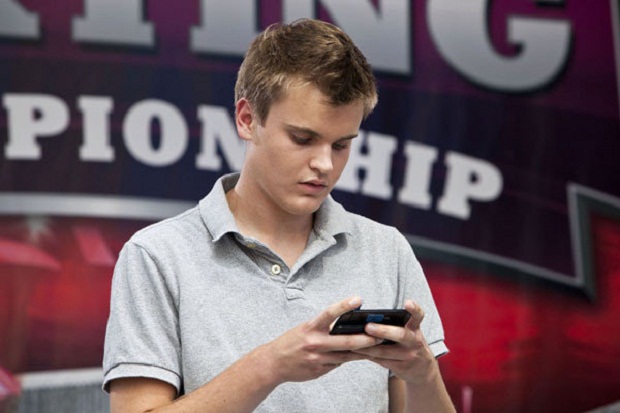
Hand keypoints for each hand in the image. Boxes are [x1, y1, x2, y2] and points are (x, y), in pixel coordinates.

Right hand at [256, 296, 382, 383]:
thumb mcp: (305, 329)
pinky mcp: (319, 370)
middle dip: (365, 339)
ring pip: (346, 356)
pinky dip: (347, 359)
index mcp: (310, 328)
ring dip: (362, 352)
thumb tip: (346, 326)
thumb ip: (323, 327)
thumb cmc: (292, 342)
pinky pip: (338, 364)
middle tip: (380, 335)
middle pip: (345, 341)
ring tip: (377, 347)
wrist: (273, 363)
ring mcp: (318, 359)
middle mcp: (315, 343)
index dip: (344, 305)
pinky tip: (357, 356)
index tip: (358, 299)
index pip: (329, 314)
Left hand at [352, 300, 438, 384]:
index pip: (418, 316)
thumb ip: (396, 324)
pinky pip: (380, 361)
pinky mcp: (400, 368)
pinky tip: (356, 351)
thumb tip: (369, 318)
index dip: (414, 309)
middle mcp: (414, 341)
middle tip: (368, 326)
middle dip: (383, 331)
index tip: (407, 302)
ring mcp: (408, 356)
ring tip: (353, 342)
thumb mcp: (409, 332)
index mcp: (415, 328)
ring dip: (367, 347)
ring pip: (385, 351)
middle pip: (400, 335)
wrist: (422, 370)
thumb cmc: (409, 344)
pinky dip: (367, 355)